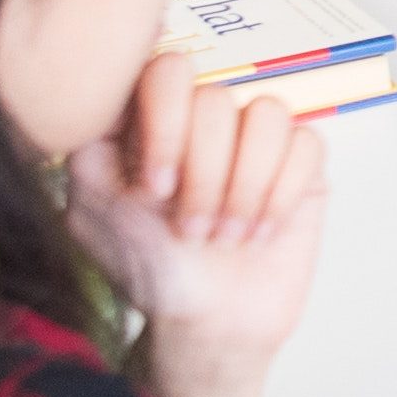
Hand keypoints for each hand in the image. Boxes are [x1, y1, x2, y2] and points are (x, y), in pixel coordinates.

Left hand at [69, 52, 324, 383]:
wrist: (209, 325)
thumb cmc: (151, 269)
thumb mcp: (94, 209)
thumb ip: (89, 144)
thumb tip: (106, 92)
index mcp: (155, 120)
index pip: (166, 70)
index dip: (166, 124)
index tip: (155, 188)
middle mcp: (205, 120)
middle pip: (216, 99)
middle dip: (204, 176)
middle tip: (192, 228)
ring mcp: (255, 138)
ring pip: (267, 113)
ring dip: (245, 187)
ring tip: (228, 234)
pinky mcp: (300, 163)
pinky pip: (307, 143)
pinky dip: (281, 194)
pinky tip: (262, 230)